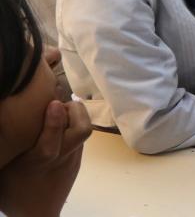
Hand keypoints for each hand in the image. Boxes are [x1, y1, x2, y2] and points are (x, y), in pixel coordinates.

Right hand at [0, 99, 91, 216]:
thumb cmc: (15, 192)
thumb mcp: (4, 170)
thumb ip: (7, 148)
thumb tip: (5, 123)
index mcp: (39, 162)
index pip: (51, 142)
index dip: (54, 122)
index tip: (53, 104)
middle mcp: (61, 158)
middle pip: (81, 132)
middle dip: (75, 112)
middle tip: (60, 104)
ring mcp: (73, 159)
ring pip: (85, 133)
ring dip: (77, 116)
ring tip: (62, 110)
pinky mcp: (78, 161)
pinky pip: (81, 138)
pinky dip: (74, 126)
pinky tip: (62, 124)